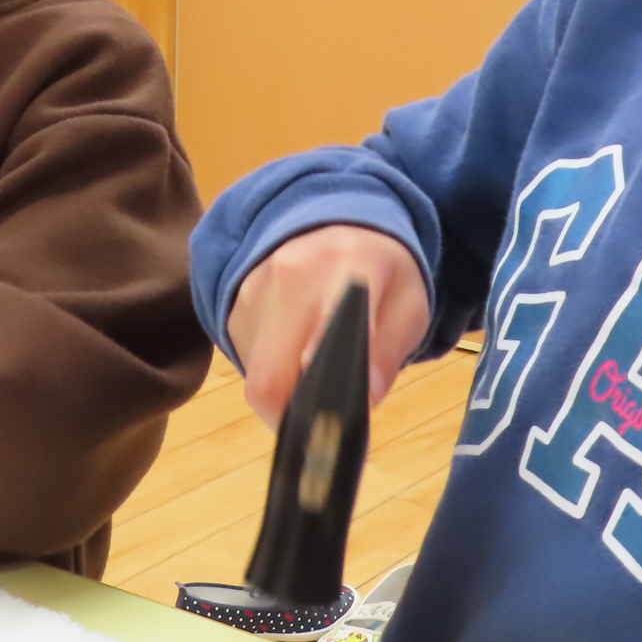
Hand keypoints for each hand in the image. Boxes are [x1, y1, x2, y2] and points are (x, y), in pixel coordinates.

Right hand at [229, 226, 431, 427]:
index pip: (321, 332)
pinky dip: (271, 370)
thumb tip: (366, 398)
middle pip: (269, 376)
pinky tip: (297, 354)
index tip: (325, 417)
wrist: (333, 218)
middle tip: (322, 422)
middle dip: (294, 414)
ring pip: (255, 373)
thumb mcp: (409, 304)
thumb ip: (390, 348)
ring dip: (284, 391)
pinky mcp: (232, 305)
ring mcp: (252, 289)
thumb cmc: (379, 270)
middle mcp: (288, 274)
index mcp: (344, 267)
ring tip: (318, 378)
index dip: (316, 382)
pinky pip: (246, 359)